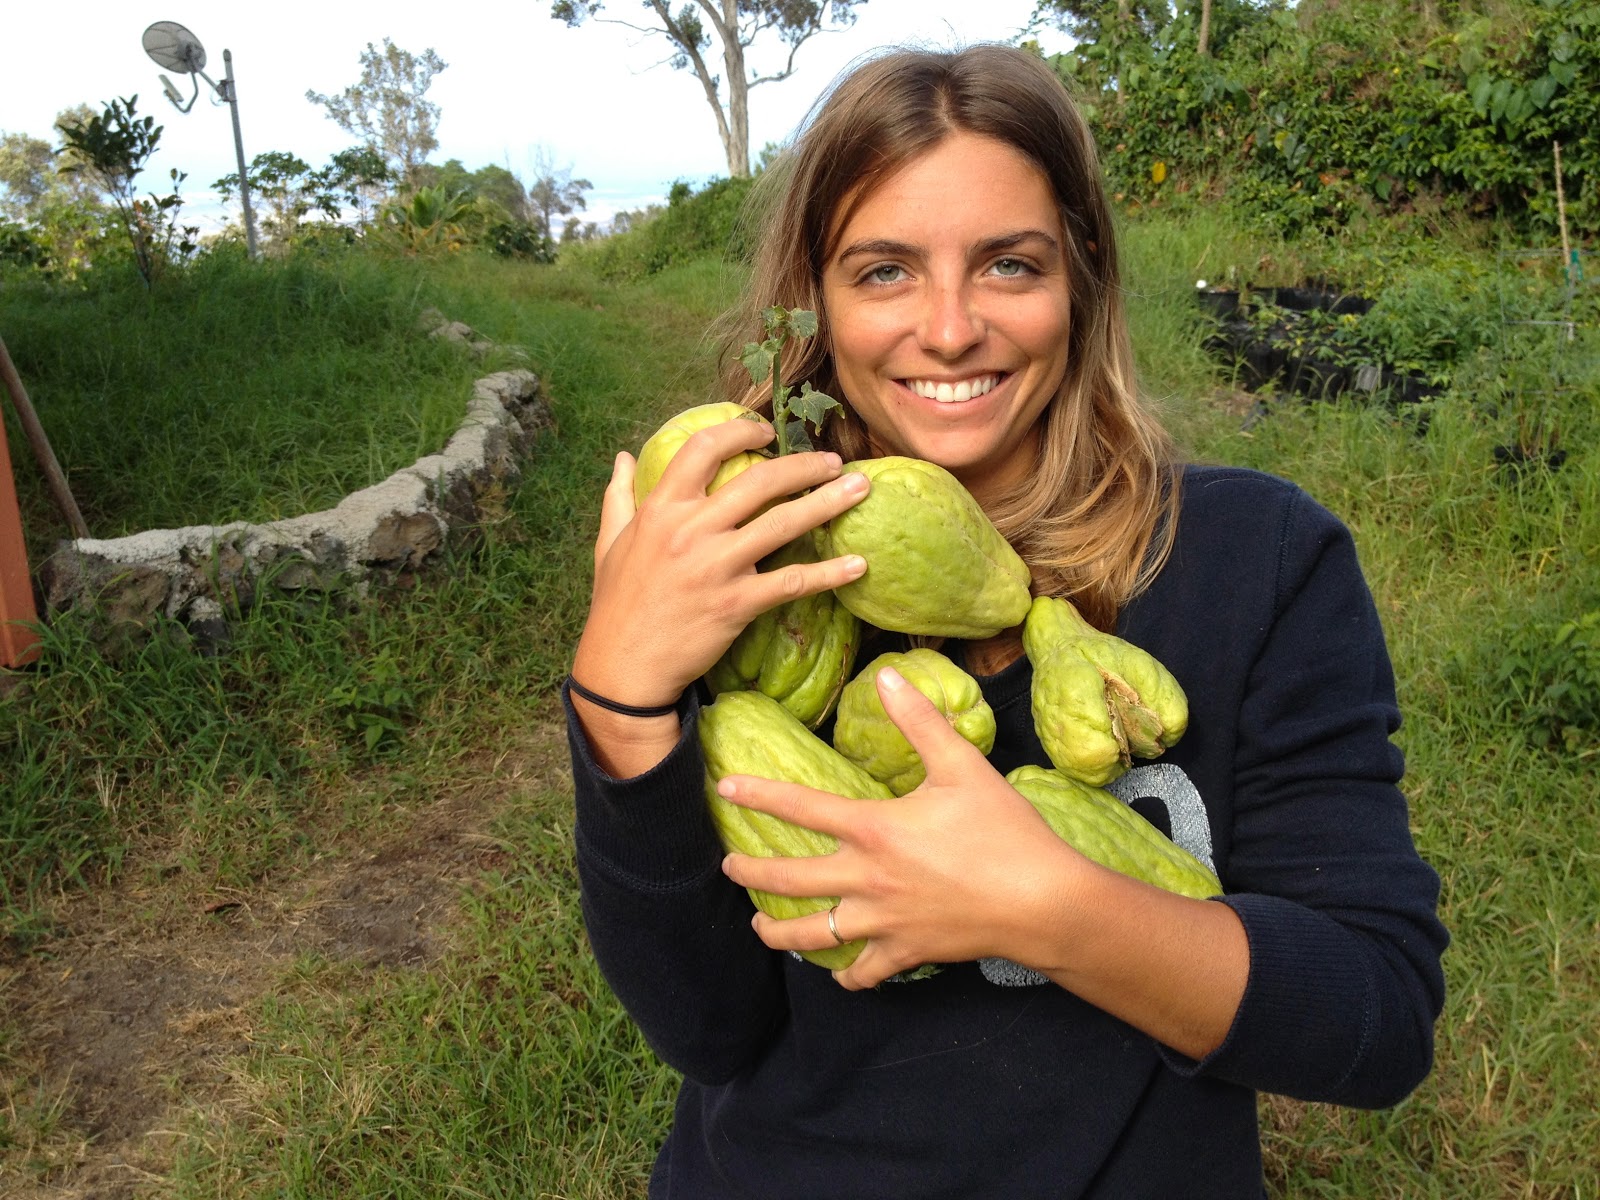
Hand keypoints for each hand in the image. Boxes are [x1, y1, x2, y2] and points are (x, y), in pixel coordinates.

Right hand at [573, 415, 869, 709]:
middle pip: (759, 481)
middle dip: (804, 466)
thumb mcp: (608, 543)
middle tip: (835, 461)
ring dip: (828, 503)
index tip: (767, 432)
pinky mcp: (737, 604)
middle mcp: (691, 530)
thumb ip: (618, 496)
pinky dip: (828, 572)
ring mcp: (717, 566)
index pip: (704, 449)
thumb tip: (624, 458)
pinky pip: (792, 582)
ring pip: (784, 523)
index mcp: (661, 509)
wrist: (624, 668)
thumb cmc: (617, 604)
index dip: (739, 432)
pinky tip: (858, 565)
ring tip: (860, 490)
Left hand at [719, 665, 1084, 989]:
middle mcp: (866, 878)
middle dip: (750, 873)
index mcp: (874, 829)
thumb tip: (886, 676)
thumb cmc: (1004, 830)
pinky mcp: (905, 953)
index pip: (801, 808)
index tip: (725, 788)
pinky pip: (863, 973)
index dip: (759, 794)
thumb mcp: (962, 766)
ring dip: (778, 934)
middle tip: (727, 867)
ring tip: (759, 929)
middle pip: (788, 879)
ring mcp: (882, 922)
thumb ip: (919, 721)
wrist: (1041, 901)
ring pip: (813, 936)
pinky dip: (847, 976)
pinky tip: (840, 973)